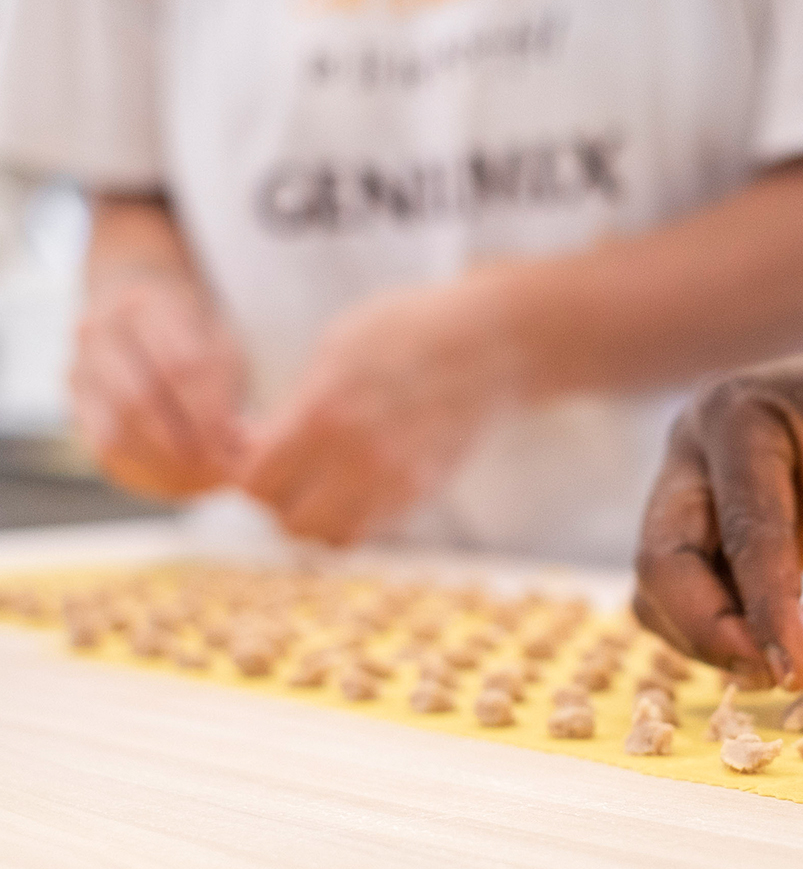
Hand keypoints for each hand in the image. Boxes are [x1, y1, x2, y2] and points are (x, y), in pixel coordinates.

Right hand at [69, 268, 245, 497]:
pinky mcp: (74, 388)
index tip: (237, 440)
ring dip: (161, 455)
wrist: (138, 297)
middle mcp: (102, 328)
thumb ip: (227, 388)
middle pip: (143, 396)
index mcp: (147, 305)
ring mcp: (81, 358)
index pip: (180, 366)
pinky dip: (135, 461)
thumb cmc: (194, 328)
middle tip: (218, 467)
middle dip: (185, 438)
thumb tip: (239, 445)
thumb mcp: (221, 343)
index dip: (209, 410)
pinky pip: (100, 434)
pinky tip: (166, 478)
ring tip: (199, 478)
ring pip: (117, 419)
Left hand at [240, 284, 523, 545]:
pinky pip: (371, 529)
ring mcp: (398, 482)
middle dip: (277, 499)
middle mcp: (361, 459)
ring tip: (317, 484)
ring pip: (332, 537)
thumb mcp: (335, 348)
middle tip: (283, 469)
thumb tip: (255, 443)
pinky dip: (353, 517)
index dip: (244, 470)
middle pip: (289, 521)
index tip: (251, 450)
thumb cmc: (410, 331)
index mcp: (326, 414)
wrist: (492, 345)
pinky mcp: (424, 492)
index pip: (256, 482)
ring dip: (316, 518)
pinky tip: (354, 483)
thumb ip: (294, 403)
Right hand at [633, 343, 802, 689]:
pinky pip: (685, 588)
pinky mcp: (699, 518)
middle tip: (777, 679)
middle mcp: (693, 443)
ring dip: (710, 636)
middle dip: (710, 629)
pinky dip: (719, 626)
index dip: (766, 610)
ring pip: (662, 583)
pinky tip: (777, 645)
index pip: (742, 531)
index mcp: (739, 414)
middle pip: (664, 558)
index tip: (796, 676)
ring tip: (789, 667)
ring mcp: (687, 480)